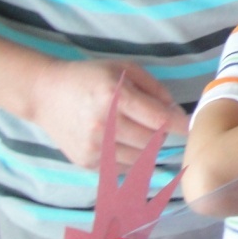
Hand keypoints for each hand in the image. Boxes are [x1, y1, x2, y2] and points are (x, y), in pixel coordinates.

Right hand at [29, 60, 188, 170]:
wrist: (45, 95)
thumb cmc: (90, 77)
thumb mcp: (124, 69)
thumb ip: (154, 89)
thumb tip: (176, 112)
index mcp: (113, 98)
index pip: (158, 120)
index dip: (180, 125)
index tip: (192, 127)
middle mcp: (103, 126)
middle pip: (152, 141)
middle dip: (164, 134)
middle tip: (161, 124)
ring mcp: (93, 148)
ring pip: (140, 159)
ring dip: (150, 149)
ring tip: (143, 132)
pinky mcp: (86, 163)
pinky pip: (124, 169)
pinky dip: (134, 160)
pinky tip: (126, 143)